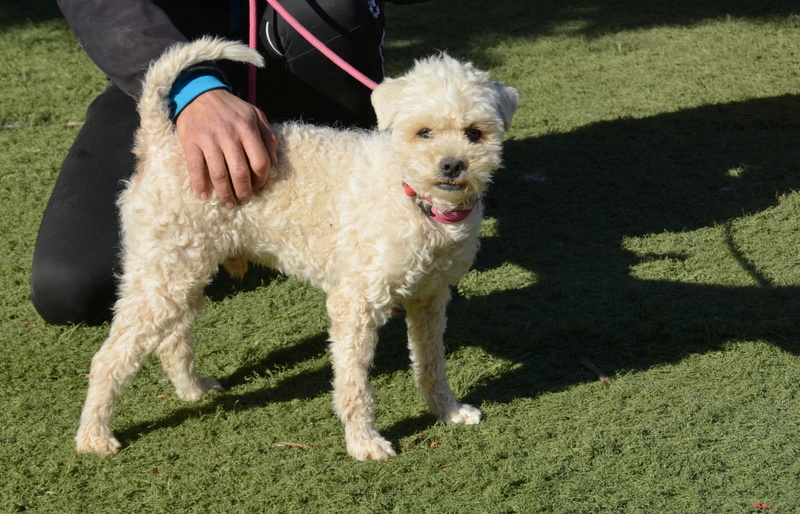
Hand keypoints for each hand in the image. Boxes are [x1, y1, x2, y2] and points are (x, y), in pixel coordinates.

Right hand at [175, 88, 278, 207]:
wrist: (199, 93)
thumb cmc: (231, 108)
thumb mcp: (255, 115)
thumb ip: (268, 137)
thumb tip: (275, 163)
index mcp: (247, 128)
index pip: (260, 162)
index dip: (261, 179)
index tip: (258, 187)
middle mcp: (229, 134)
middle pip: (240, 172)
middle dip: (244, 191)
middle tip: (244, 199)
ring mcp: (209, 139)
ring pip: (219, 175)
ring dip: (225, 194)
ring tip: (228, 203)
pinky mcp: (191, 142)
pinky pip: (196, 168)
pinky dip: (200, 185)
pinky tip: (204, 196)